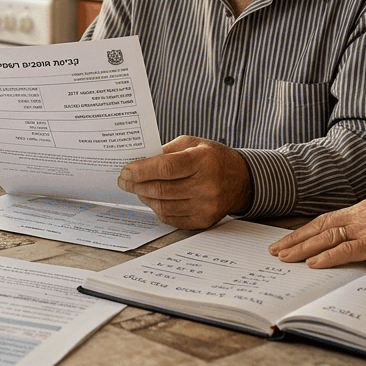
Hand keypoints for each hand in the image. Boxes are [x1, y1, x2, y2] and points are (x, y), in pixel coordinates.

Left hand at [117, 135, 253, 229]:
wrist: (241, 180)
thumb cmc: (213, 158)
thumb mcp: (192, 144)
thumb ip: (165, 152)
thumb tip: (138, 163)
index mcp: (203, 161)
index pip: (165, 168)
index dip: (141, 170)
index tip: (125, 170)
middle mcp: (206, 186)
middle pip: (161, 189)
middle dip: (136, 185)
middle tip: (124, 180)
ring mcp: (206, 206)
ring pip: (163, 206)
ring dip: (145, 198)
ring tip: (137, 189)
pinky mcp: (204, 221)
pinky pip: (171, 218)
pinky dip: (158, 209)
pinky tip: (153, 199)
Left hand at [268, 199, 365, 274]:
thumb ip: (365, 233)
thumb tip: (343, 247)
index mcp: (364, 208)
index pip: (326, 219)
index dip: (304, 230)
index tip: (286, 240)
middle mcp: (364, 213)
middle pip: (321, 226)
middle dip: (295, 239)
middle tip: (276, 250)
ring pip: (329, 236)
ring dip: (304, 248)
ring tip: (286, 258)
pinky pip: (347, 249)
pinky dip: (328, 256)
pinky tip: (312, 263)